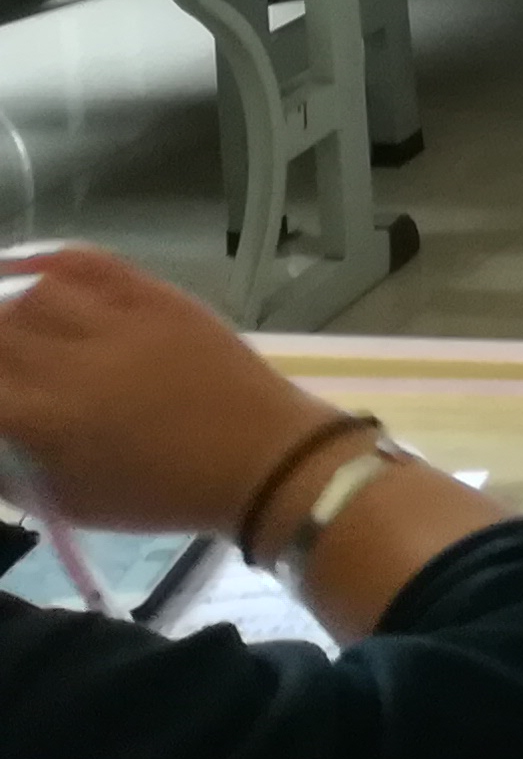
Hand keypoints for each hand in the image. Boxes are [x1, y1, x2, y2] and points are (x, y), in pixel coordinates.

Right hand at [0, 245, 341, 533]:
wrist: (260, 460)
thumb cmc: (161, 493)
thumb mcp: (69, 500)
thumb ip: (9, 468)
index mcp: (48, 423)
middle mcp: (76, 366)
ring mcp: (121, 324)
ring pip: (35, 294)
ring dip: (9, 310)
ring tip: (7, 327)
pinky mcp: (160, 298)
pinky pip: (92, 263)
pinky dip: (49, 258)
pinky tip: (23, 268)